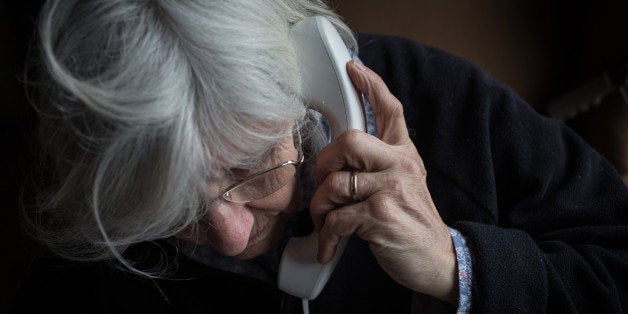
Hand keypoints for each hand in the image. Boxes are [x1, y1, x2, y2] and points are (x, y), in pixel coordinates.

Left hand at [310, 60, 457, 302]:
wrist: (437, 260)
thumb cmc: (411, 222)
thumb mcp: (404, 183)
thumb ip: (379, 164)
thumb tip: (338, 156)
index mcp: (404, 155)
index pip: (391, 111)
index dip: (371, 86)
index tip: (353, 68)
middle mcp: (400, 165)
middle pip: (349, 140)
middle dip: (324, 164)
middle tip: (322, 186)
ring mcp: (392, 189)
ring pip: (335, 183)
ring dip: (320, 209)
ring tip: (325, 224)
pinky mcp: (382, 215)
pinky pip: (336, 218)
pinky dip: (326, 236)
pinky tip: (329, 246)